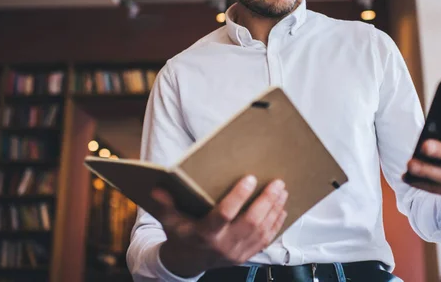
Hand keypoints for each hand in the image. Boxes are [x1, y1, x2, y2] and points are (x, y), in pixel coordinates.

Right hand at [152, 175, 287, 277]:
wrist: (186, 263)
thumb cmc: (180, 235)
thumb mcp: (169, 220)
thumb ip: (165, 203)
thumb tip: (157, 187)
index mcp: (205, 234)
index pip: (224, 214)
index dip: (238, 196)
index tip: (251, 178)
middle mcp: (223, 245)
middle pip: (251, 222)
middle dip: (266, 201)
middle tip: (277, 182)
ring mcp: (237, 253)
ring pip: (262, 231)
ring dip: (274, 210)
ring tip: (282, 191)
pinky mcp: (246, 256)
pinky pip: (266, 240)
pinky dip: (276, 224)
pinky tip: (282, 209)